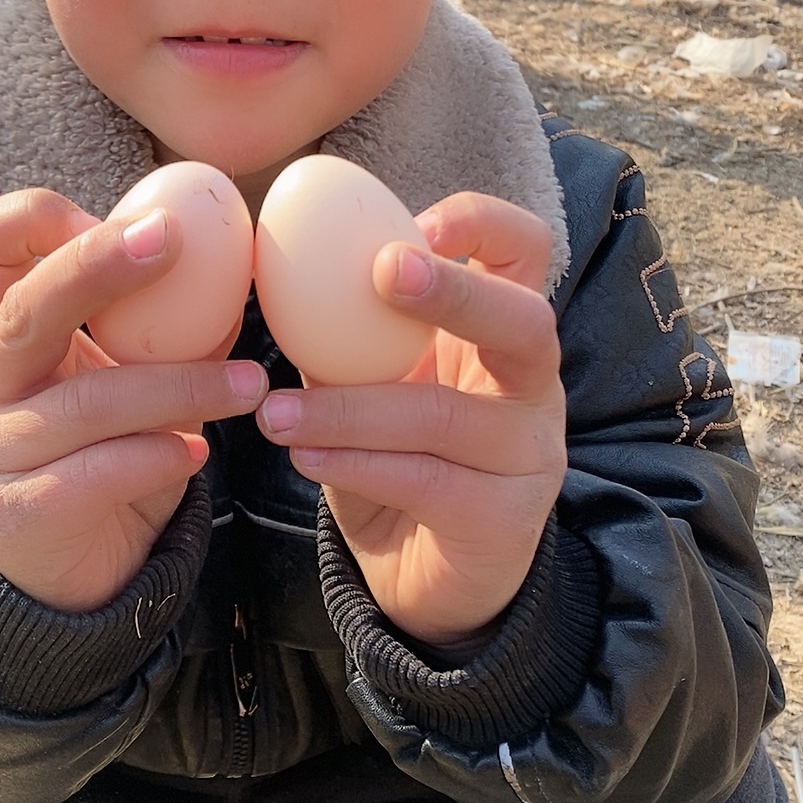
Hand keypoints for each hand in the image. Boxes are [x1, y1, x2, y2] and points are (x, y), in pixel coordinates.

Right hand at [0, 189, 266, 613]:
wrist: (68, 577)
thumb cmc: (104, 458)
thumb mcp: (122, 381)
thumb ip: (160, 329)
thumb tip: (240, 265)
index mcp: (3, 334)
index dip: (39, 219)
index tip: (127, 226)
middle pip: (27, 305)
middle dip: (99, 264)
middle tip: (173, 240)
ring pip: (90, 401)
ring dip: (182, 387)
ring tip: (249, 386)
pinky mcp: (21, 513)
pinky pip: (98, 472)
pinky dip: (159, 457)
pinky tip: (196, 454)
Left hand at [254, 193, 566, 645]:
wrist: (420, 581)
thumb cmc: (393, 461)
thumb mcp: (369, 387)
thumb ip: (342, 332)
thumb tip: (268, 263)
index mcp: (504, 336)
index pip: (527, 253)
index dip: (484, 223)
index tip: (417, 222)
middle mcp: (533, 389)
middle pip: (524, 321)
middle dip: (455, 291)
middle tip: (380, 271)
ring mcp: (529, 457)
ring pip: (446, 415)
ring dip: (349, 407)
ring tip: (274, 411)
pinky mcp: (504, 521)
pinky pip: (423, 480)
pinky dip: (353, 463)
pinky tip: (302, 455)